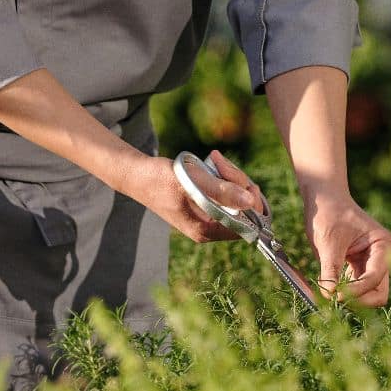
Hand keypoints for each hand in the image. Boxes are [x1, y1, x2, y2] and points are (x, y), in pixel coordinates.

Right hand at [116, 149, 267, 242]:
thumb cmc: (159, 180)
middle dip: (239, 183)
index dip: (252, 206)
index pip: (246, 226)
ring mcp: (209, 216)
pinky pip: (228, 190)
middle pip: (244, 209)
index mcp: (206, 231)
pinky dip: (225, 175)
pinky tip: (213, 162)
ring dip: (231, 175)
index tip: (247, 184)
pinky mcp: (207, 203)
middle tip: (219, 163)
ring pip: (238, 196)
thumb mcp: (191, 183)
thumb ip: (221, 192)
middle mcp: (210, 227)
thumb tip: (250, 201)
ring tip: (213, 159)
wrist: (138, 175)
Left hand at [306, 191, 390, 307]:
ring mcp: (372, 263)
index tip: (335, 295)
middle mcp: (383, 256)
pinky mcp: (359, 267)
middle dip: (360, 300)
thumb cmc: (329, 214)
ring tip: (329, 295)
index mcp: (384, 245)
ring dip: (351, 299)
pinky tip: (329, 289)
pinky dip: (345, 292)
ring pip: (368, 293)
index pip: (375, 278)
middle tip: (335, 301)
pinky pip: (356, 288)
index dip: (356, 291)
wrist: (324, 199)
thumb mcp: (328, 242)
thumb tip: (328, 296)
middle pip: (378, 292)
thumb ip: (330, 270)